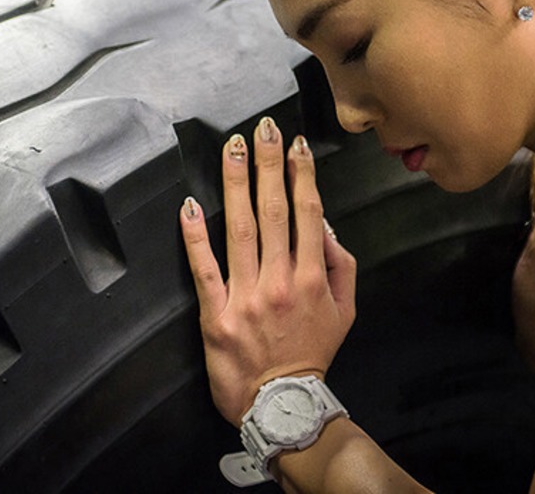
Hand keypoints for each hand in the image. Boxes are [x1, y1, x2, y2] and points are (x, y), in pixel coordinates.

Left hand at [179, 116, 356, 426]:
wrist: (283, 406)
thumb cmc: (312, 354)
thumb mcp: (344, 311)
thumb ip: (340, 265)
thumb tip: (323, 224)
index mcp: (312, 278)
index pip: (307, 213)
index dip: (301, 174)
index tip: (296, 144)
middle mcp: (280, 281)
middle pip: (274, 210)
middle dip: (268, 164)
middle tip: (262, 128)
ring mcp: (246, 296)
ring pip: (240, 228)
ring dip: (235, 183)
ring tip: (231, 147)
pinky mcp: (216, 314)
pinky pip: (204, 268)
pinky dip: (195, 236)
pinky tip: (189, 205)